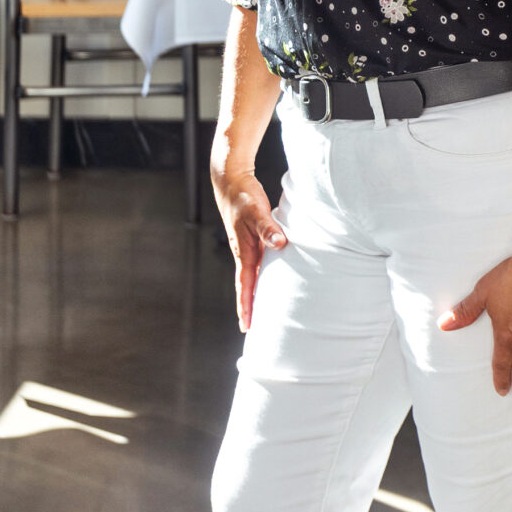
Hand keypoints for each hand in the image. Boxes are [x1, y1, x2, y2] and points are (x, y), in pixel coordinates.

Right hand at [211, 148, 286, 329]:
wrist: (232, 181)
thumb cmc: (243, 196)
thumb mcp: (256, 211)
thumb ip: (268, 228)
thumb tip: (279, 244)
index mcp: (243, 251)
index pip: (245, 285)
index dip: (246, 305)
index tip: (246, 326)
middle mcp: (244, 253)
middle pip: (245, 286)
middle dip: (248, 307)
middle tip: (251, 330)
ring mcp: (247, 247)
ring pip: (251, 277)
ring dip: (254, 294)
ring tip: (260, 312)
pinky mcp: (252, 239)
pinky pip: (257, 265)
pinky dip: (261, 277)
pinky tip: (269, 281)